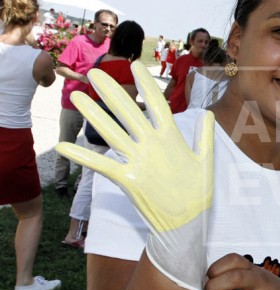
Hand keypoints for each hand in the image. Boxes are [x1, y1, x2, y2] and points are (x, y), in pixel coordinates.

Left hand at [56, 61, 213, 289]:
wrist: (187, 223)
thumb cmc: (197, 192)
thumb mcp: (206, 161)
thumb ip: (205, 136)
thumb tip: (207, 115)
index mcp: (172, 138)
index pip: (157, 104)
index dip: (145, 84)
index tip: (134, 65)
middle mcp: (153, 145)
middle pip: (128, 111)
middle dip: (110, 90)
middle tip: (94, 73)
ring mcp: (138, 161)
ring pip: (111, 132)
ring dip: (92, 113)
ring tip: (77, 96)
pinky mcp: (126, 179)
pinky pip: (100, 164)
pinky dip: (81, 156)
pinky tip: (63, 146)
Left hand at [204, 253, 279, 289]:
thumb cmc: (263, 288)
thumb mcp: (249, 276)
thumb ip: (228, 278)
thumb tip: (203, 288)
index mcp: (252, 268)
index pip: (233, 259)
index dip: (216, 268)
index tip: (209, 278)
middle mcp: (260, 280)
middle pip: (235, 278)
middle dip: (215, 286)